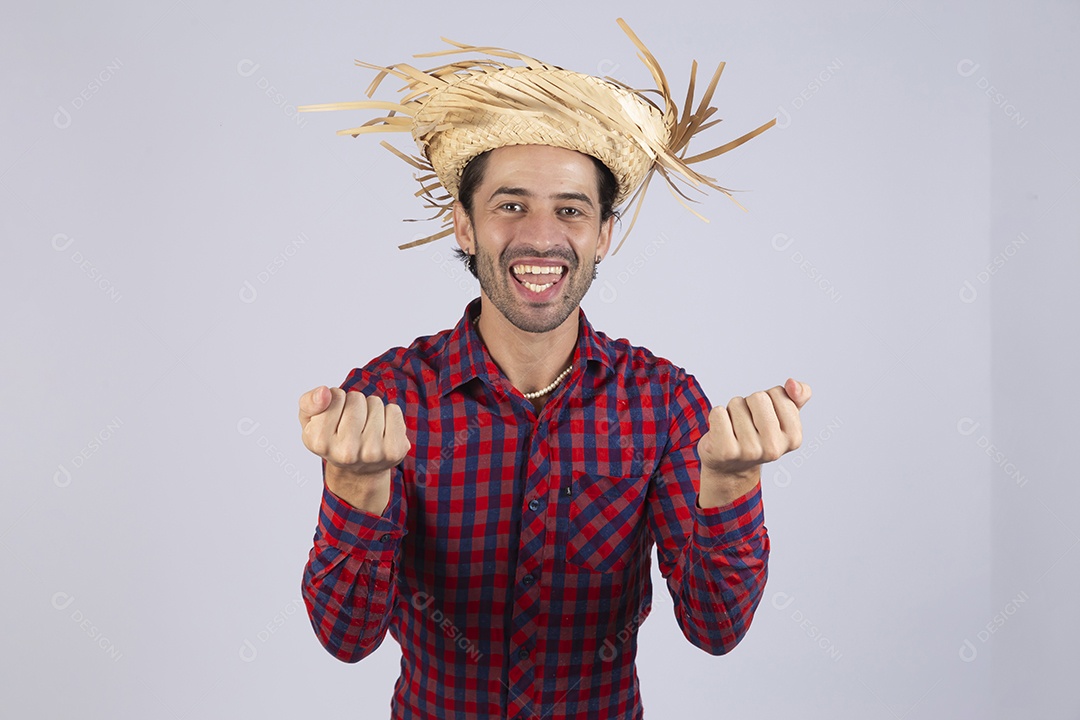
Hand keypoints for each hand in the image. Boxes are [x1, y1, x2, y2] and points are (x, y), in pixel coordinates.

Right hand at [298, 386, 410, 510]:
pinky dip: (388, 414)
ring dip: (371, 410)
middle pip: (356, 398)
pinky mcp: (394, 451)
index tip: (335, 417)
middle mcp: (346, 452)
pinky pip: (393, 410)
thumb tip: (324, 392)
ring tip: (365, 429)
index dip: (336, 400)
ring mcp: (372, 453)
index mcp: (320, 442)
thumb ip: (309, 402)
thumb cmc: (334, 439)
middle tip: (352, 425)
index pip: (335, 395)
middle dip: (354, 404)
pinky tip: (381, 431)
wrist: (358, 471)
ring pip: (375, 403)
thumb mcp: (311, 421)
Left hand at [697, 378, 811, 506]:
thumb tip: (792, 383)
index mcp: (794, 437)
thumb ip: (797, 396)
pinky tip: (721, 433)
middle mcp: (774, 448)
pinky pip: (718, 413)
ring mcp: (750, 451)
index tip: (763, 418)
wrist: (730, 467)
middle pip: (758, 397)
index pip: (778, 393)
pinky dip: (716, 416)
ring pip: (736, 403)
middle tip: (747, 423)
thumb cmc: (757, 435)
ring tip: (734, 431)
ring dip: (732, 411)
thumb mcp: (782, 416)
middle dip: (749, 403)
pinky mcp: (726, 451)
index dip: (767, 399)